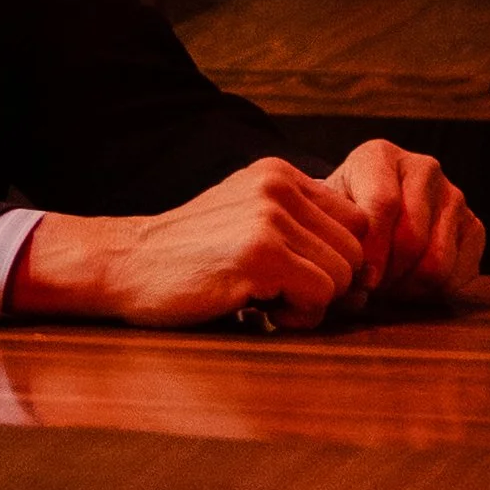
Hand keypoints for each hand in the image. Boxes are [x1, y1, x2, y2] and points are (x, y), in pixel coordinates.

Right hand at [15, 158, 374, 332]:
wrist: (125, 265)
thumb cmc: (189, 256)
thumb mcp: (246, 219)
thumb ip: (299, 227)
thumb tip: (364, 273)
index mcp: (279, 173)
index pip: (355, 220)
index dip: (339, 259)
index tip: (302, 279)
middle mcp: (278, 186)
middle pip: (357, 250)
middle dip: (330, 285)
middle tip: (282, 295)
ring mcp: (269, 217)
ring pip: (344, 275)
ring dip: (313, 303)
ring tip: (265, 299)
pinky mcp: (260, 253)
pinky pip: (320, 296)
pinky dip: (298, 316)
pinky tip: (258, 308)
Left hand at [324, 137, 483, 301]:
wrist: (373, 212)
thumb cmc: (347, 213)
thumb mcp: (333, 214)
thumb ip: (341, 237)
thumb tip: (361, 279)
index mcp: (380, 156)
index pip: (384, 203)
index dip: (373, 249)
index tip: (363, 279)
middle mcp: (423, 168)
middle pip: (412, 238)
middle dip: (389, 273)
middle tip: (371, 285)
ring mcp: (453, 196)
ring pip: (437, 263)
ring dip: (409, 286)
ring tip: (388, 282)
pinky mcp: (474, 226)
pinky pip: (459, 275)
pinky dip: (433, 291)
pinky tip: (411, 280)